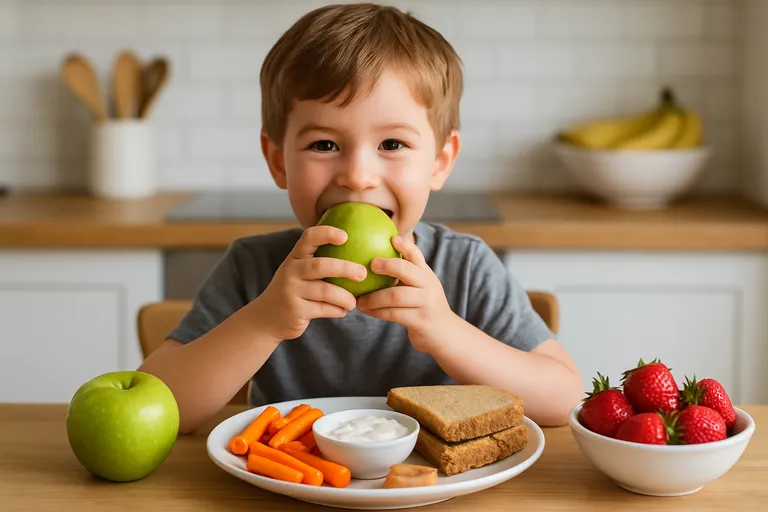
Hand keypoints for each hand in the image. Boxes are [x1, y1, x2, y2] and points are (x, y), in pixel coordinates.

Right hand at [256, 226, 366, 340]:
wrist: (267, 318)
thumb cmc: (294, 291)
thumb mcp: (299, 273)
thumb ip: (320, 263)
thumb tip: (359, 256)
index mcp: (295, 257)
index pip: (308, 238)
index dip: (326, 234)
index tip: (345, 236)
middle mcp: (291, 271)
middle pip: (320, 265)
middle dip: (345, 268)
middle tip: (362, 273)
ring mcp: (291, 291)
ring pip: (325, 291)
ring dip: (344, 297)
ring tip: (353, 302)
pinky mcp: (295, 310)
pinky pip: (323, 309)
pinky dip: (337, 310)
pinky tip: (342, 311)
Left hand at [357, 236, 454, 352]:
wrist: (445, 334)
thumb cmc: (425, 307)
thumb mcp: (421, 288)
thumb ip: (406, 276)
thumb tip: (374, 260)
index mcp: (426, 275)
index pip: (417, 255)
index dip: (405, 246)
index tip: (392, 239)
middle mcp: (428, 286)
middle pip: (406, 270)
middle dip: (387, 265)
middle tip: (370, 265)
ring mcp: (426, 303)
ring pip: (395, 296)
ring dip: (373, 298)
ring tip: (359, 300)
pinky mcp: (420, 321)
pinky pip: (394, 314)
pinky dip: (377, 312)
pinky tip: (366, 311)